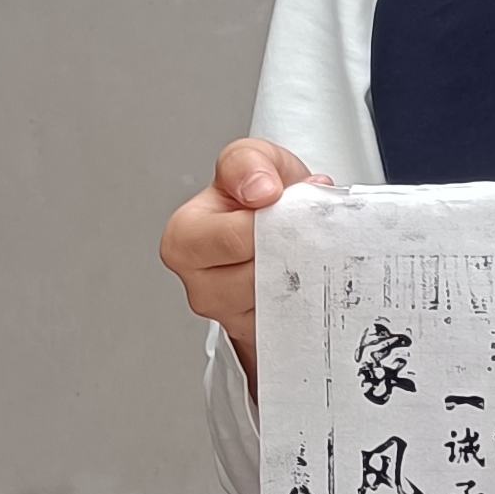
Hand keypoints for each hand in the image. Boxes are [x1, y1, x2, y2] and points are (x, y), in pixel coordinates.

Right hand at [158, 138, 322, 387]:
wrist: (283, 231)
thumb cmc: (260, 199)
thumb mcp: (253, 159)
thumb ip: (248, 162)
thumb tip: (258, 188)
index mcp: (186, 236)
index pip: (236, 238)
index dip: (273, 219)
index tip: (286, 203)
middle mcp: (199, 281)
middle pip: (259, 274)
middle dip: (291, 249)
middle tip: (304, 228)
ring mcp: (227, 314)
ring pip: (278, 300)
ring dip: (304, 273)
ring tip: (304, 249)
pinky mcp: (256, 333)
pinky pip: (290, 320)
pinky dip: (308, 298)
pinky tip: (307, 277)